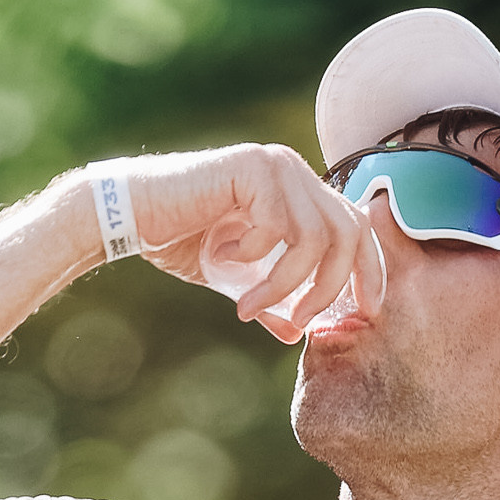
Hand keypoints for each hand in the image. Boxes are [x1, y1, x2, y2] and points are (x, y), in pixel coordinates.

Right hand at [100, 144, 376, 341]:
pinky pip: (278, 228)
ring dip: (285, 284)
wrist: (129, 216)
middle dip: (330, 288)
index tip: (365, 315)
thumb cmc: (178, 241)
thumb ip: (270, 299)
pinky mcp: (252, 167)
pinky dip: (254, 259)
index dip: (370, 272)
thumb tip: (297, 335)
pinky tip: (222, 259)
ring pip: (316, 237)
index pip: (357, 229)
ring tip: (247, 305)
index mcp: (300, 190)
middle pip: (349, 233)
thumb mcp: (235, 280)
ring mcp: (276, 164)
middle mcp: (294, 170)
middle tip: (299, 321)